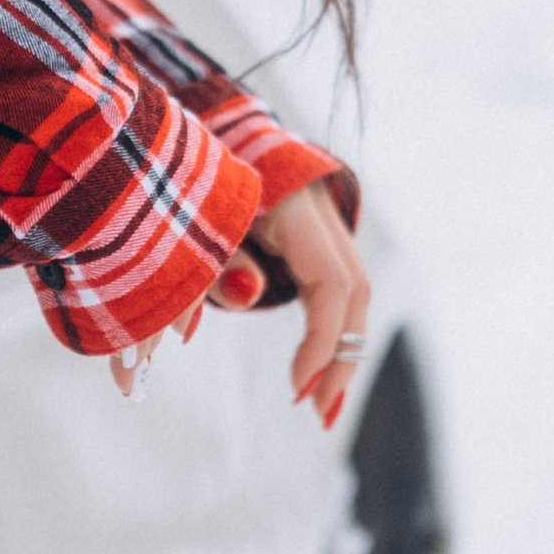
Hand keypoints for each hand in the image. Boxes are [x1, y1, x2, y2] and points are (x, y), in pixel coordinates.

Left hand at [209, 180, 372, 430]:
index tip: (298, 385)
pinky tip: (317, 376)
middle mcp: (322, 217)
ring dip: (342, 351)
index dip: (323, 338)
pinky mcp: (318, 243)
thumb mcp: (200, 220)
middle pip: (354, 292)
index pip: (332, 282)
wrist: (213, 141)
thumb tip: (246, 294)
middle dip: (342, 355)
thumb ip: (219, 258)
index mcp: (297, 208)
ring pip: (352, 295)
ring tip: (322, 407)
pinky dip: (330, 333)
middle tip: (321, 412)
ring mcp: (326, 229)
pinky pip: (336, 292)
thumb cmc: (199, 185)